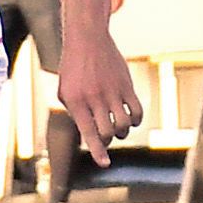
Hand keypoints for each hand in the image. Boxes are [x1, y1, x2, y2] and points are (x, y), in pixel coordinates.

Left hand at [55, 31, 139, 158]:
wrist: (87, 39)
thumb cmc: (73, 68)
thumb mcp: (65, 92)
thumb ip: (76, 114)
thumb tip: (91, 137)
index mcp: (76, 101)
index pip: (89, 133)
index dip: (98, 151)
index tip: (105, 163)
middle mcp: (94, 98)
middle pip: (108, 132)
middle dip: (109, 141)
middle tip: (107, 137)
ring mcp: (112, 91)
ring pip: (124, 124)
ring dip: (123, 132)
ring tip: (119, 128)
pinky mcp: (126, 85)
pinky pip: (137, 111)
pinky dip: (136, 120)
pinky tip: (131, 119)